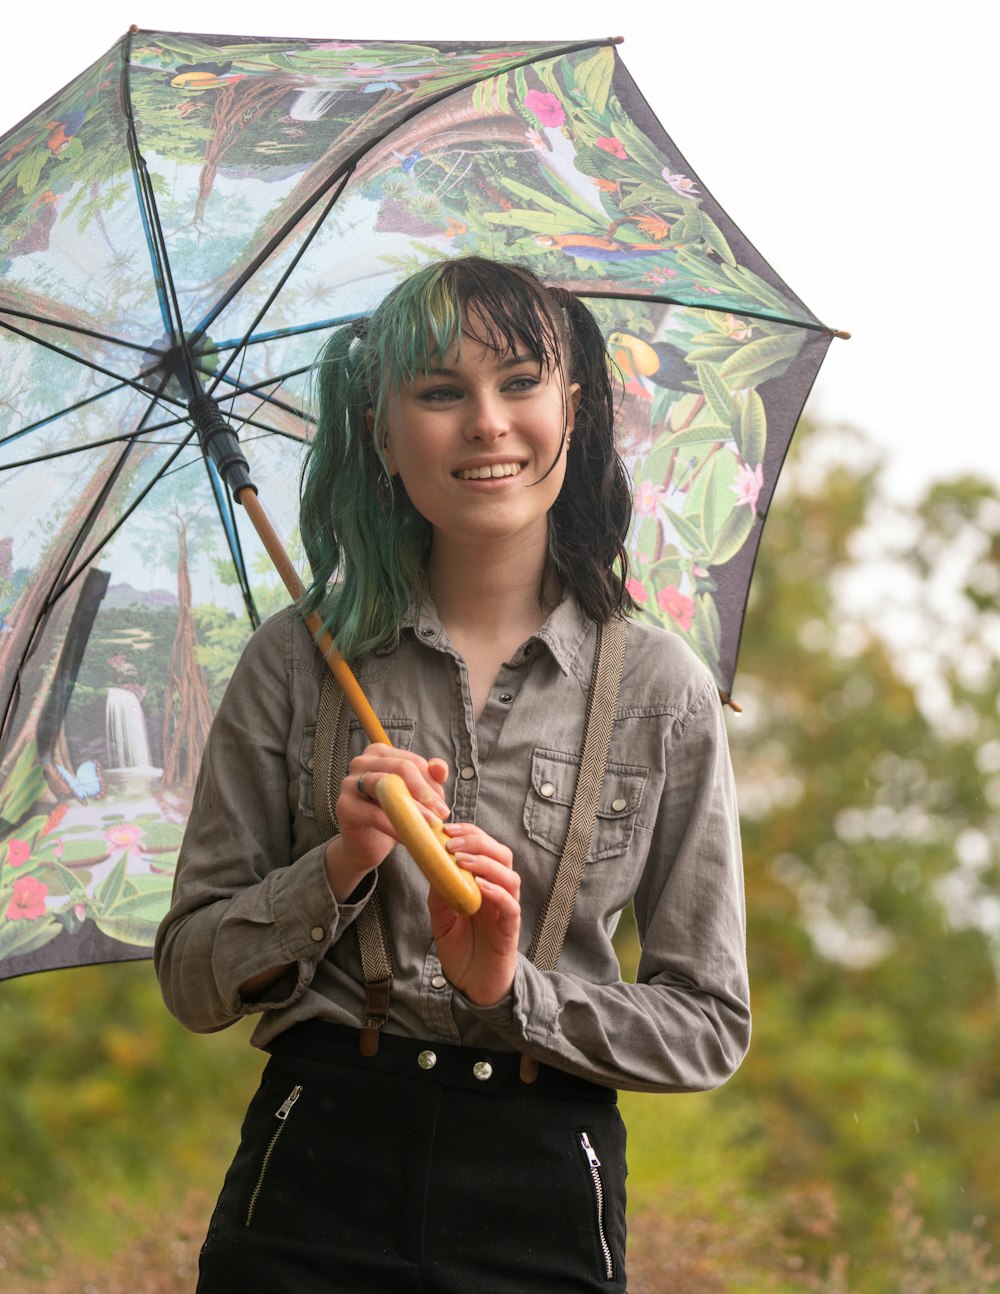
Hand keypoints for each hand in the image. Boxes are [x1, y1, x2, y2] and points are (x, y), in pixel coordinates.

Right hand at [325, 744, 449, 900]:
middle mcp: (362, 762)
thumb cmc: (392, 813)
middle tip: (442, 814)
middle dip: (425, 792)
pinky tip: (410, 838)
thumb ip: (430, 778)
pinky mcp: (344, 806)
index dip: (431, 782)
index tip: (442, 805)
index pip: (412, 761)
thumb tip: (440, 769)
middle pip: (401, 769)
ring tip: (430, 825)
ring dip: (413, 809)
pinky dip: (396, 827)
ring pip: (387, 788)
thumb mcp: (415, 794)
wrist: (366, 843)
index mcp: (380, 753)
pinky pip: (375, 815)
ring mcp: (349, 782)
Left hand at [427, 823, 520, 1005]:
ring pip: (510, 877)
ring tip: (463, 861)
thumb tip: (432, 864)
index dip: (470, 833)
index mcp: (484, 884)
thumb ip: (441, 892)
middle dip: (478, 842)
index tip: (447, 828)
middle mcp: (499, 893)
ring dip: (486, 864)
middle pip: (502, 855)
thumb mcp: (442, 917)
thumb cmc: (461, 950)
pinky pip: (510, 905)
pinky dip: (497, 892)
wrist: (472, 986)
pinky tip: (480, 887)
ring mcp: (506, 910)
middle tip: (453, 842)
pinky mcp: (509, 929)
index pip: (485, 848)